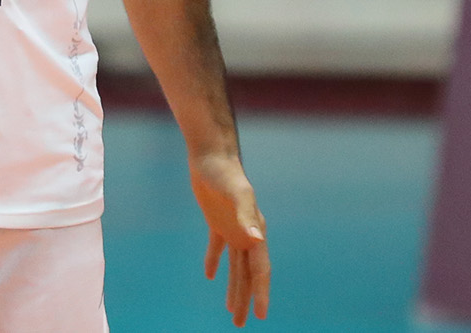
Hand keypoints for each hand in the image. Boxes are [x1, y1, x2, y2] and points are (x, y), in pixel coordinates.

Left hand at [191, 150, 270, 325]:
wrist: (211, 153)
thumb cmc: (225, 171)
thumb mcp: (236, 193)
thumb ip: (247, 215)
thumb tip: (257, 240)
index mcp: (255, 231)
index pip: (260, 270)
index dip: (261, 293)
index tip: (260, 315)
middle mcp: (247, 233)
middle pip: (248, 274)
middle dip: (246, 298)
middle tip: (241, 323)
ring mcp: (233, 227)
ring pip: (235, 265)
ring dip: (233, 287)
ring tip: (230, 310)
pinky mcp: (217, 220)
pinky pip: (217, 247)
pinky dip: (214, 261)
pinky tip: (209, 275)